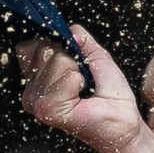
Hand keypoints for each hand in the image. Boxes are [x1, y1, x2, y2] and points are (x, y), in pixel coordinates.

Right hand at [20, 26, 145, 152]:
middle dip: (70, 59)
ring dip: (77, 72)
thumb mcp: (96, 57)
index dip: (56, 46)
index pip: (32, 45)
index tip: (73, 64)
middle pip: (45, 48)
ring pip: (57, 60)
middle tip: (81, 81)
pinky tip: (81, 97)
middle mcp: (31, 92)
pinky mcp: (48, 110)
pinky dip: (79, 82)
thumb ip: (81, 39)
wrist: (122, 122)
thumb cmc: (110, 97)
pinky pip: (66, 77)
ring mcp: (36, 102)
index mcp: (36, 80)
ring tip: (83, 90)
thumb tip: (69, 30)